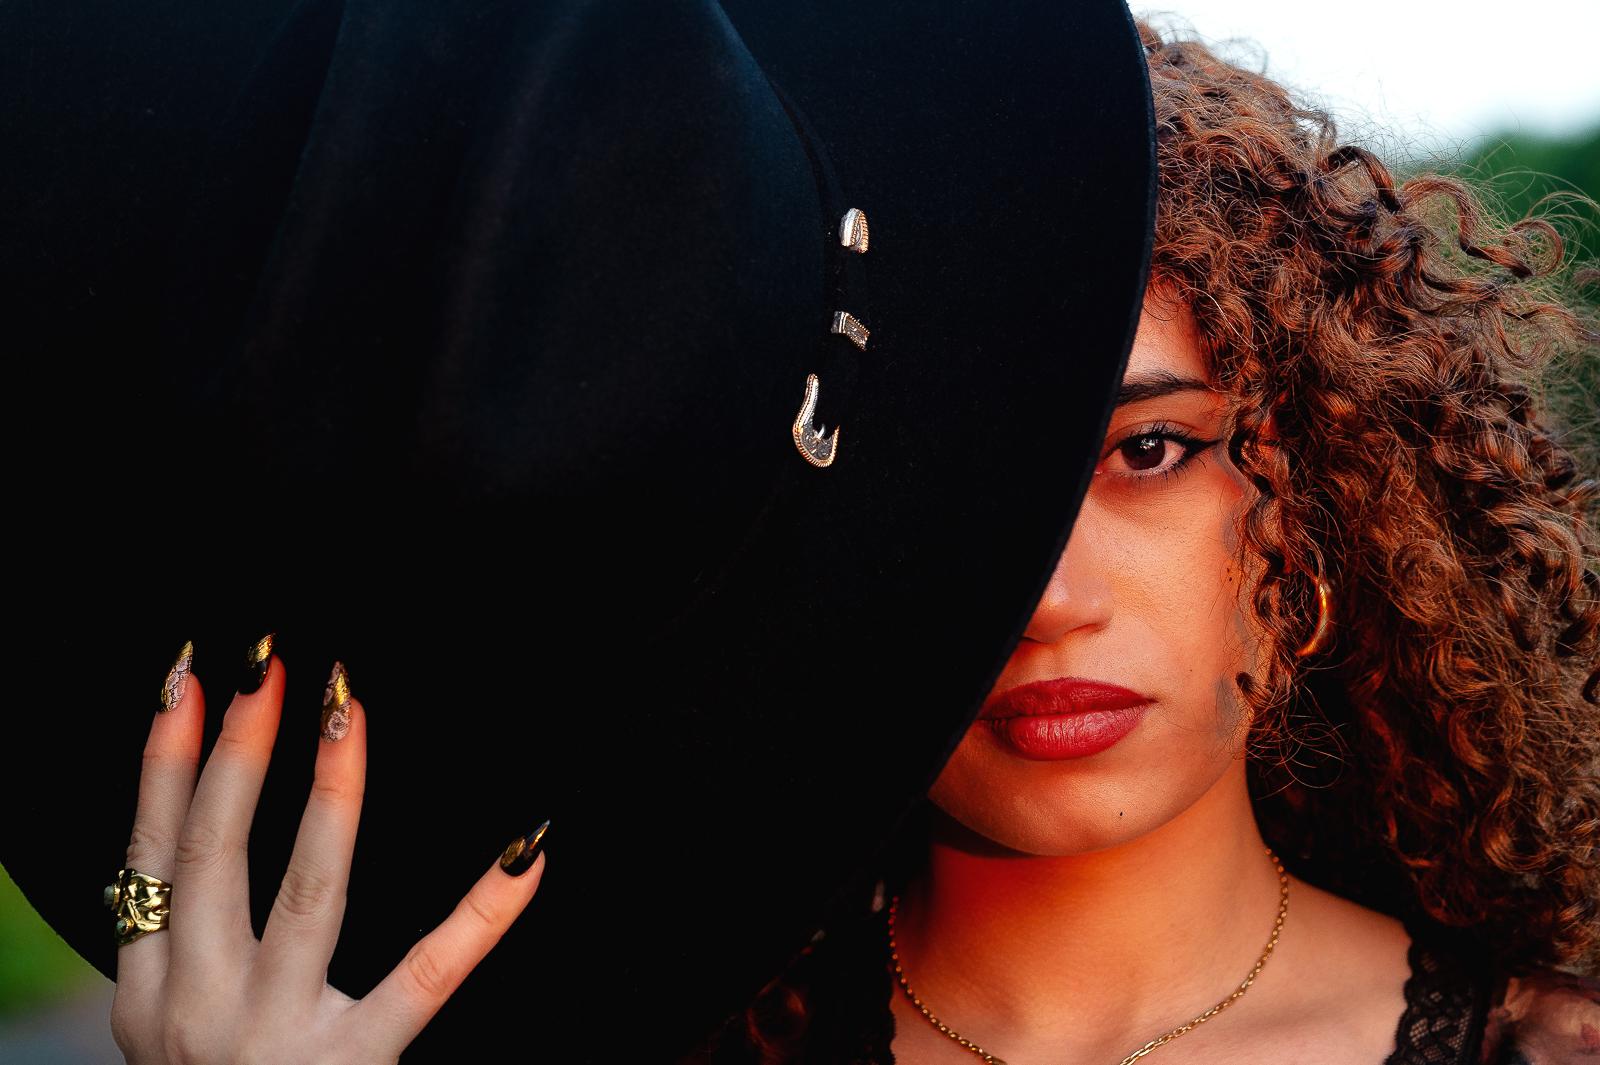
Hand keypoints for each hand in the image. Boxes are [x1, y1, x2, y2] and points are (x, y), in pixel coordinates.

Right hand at [110, 652, 544, 1062]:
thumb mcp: (164, 1025)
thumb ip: (178, 936)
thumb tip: (182, 826)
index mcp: (148, 993)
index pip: (147, 853)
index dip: (161, 762)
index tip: (187, 680)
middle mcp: (198, 1008)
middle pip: (212, 855)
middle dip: (237, 752)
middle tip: (267, 664)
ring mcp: (278, 1035)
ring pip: (305, 892)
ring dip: (326, 793)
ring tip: (348, 712)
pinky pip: (427, 978)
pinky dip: (480, 914)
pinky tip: (528, 855)